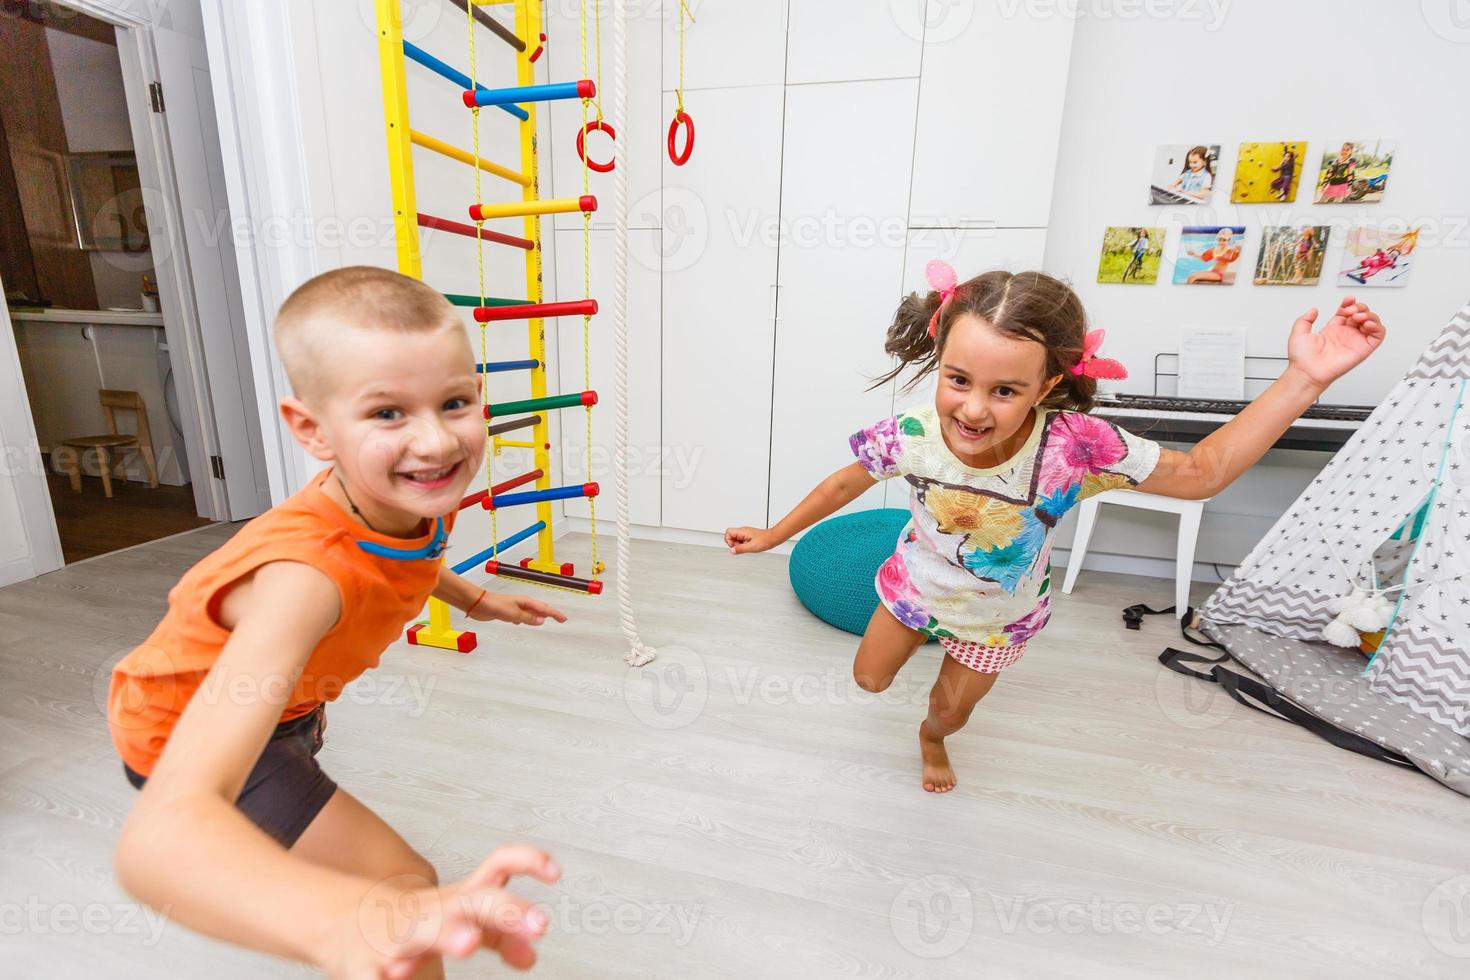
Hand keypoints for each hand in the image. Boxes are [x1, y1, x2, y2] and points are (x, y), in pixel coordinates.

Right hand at [328, 845, 560, 977]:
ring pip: (423, 932)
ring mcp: (397, 938)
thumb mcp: (458, 921)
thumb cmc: (414, 923)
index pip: (497, 867)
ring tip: (468, 941)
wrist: (340, 921)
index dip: (528, 861)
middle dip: (506, 910)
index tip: (556, 873)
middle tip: (540, 923)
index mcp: (457, 900)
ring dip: (448, 934)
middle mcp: (432, 912)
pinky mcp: (363, 968)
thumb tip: (532, 955)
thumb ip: (499, 936)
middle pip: (474, 901)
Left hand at [468, 592, 567, 625]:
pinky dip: (526, 619)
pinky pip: (521, 616)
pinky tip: (522, 622)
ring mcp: (515, 608)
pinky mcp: (507, 613)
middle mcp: (522, 604)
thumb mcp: (514, 614)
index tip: (563, 619)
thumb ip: (528, 618)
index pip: (544, 608)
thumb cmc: (495, 605)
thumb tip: (541, 620)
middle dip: (550, 614)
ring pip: (531, 613)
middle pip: (540, 609)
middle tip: (560, 619)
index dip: (555, 614)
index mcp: (526, 602)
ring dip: (538, 616)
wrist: (479, 604)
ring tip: (545, 620)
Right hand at [724, 526, 773, 554]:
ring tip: (746, 547)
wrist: (773, 538)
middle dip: (733, 544)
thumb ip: (740, 549)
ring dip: (738, 545)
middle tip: (741, 547)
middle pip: (731, 536)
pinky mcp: (748, 537)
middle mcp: (743, 531)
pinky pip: (741, 541)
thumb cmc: (765, 540)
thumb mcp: (752, 547)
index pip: (728, 532)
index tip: (735, 546)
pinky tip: (749, 547)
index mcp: (742, 531)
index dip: (729, 540)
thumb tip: (732, 550)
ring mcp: (745, 534)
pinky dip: (743, 545)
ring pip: (736, 539)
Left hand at [1287, 295, 1385, 387]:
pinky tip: (1367, 323)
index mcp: (1332, 329)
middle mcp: (1345, 334)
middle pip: (1361, 314)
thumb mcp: (1299, 333)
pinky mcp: (1363, 349)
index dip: (1349, 303)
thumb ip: (1305, 319)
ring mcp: (1354, 341)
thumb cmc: (1302, 359)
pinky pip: (1378, 336)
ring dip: (1369, 315)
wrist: (1307, 372)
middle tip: (1350, 310)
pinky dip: (1378, 327)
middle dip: (1359, 307)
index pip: (1346, 312)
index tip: (1348, 299)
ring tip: (1357, 316)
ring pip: (1372, 323)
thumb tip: (1313, 310)